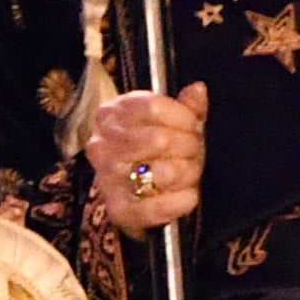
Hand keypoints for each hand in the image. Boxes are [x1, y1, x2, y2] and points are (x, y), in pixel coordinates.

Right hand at [88, 81, 208, 234]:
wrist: (139, 193)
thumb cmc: (158, 149)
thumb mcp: (174, 122)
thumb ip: (187, 106)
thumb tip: (197, 90)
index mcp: (112, 115)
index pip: (153, 107)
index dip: (183, 116)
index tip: (194, 124)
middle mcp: (102, 145)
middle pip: (160, 139)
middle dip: (189, 146)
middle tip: (194, 150)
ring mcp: (106, 178)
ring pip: (163, 172)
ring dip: (188, 172)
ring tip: (189, 171)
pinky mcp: (118, 210)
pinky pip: (155, 207)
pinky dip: (180, 201)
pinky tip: (190, 195)